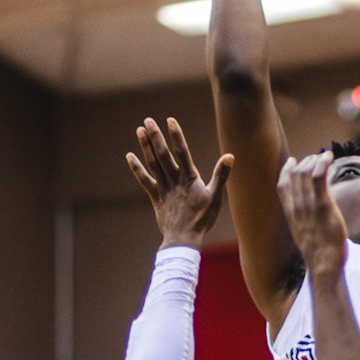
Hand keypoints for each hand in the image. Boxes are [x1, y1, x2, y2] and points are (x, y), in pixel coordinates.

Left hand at [127, 117, 232, 247]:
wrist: (183, 239)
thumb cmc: (202, 219)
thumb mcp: (215, 197)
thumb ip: (221, 175)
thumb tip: (230, 156)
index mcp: (189, 179)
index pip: (181, 153)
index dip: (176, 136)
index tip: (170, 120)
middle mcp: (174, 180)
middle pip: (162, 155)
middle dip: (155, 137)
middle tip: (148, 120)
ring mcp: (163, 188)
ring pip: (152, 164)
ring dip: (146, 147)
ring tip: (140, 130)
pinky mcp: (156, 196)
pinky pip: (144, 180)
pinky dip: (137, 168)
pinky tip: (130, 156)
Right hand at [277, 152, 346, 277]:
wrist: (324, 263)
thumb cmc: (320, 253)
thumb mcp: (306, 235)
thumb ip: (306, 222)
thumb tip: (313, 215)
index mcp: (290, 214)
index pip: (281, 185)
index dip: (286, 170)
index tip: (293, 161)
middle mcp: (296, 207)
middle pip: (294, 175)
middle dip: (305, 162)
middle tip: (316, 159)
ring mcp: (308, 205)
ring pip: (305, 172)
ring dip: (315, 160)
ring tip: (325, 157)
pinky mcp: (322, 204)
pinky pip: (319, 175)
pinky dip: (323, 162)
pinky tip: (329, 157)